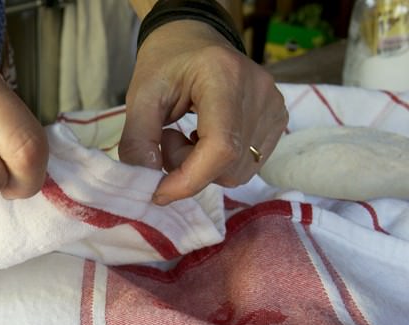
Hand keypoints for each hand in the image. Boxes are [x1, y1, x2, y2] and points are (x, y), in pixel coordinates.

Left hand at [118, 20, 287, 204]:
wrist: (194, 40)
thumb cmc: (167, 64)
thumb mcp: (140, 95)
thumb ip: (138, 139)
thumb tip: (147, 178)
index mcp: (224, 76)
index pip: (220, 146)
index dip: (189, 180)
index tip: (159, 192)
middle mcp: (259, 92)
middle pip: (228, 165)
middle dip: (189, 169)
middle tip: (166, 141)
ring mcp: (274, 107)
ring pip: (238, 171)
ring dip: (203, 167)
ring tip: (186, 136)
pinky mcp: (278, 120)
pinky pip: (247, 164)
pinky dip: (219, 163)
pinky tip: (205, 137)